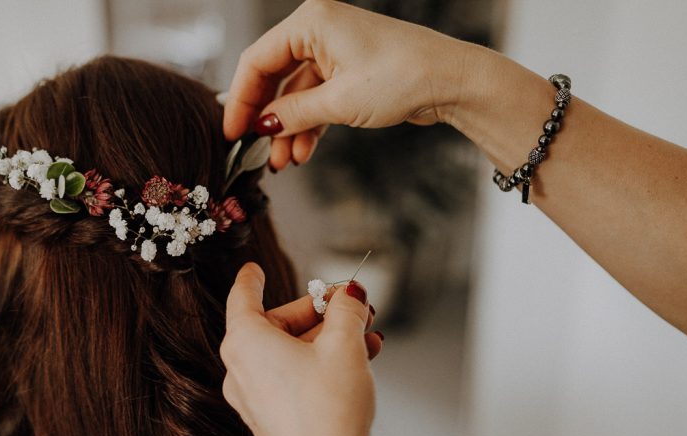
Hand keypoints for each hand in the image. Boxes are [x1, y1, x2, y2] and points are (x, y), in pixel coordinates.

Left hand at [221, 262, 381, 435]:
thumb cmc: (327, 412)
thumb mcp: (344, 345)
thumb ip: (346, 311)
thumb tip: (350, 295)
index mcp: (245, 341)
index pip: (243, 297)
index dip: (251, 278)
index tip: (254, 268)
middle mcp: (241, 369)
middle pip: (277, 324)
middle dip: (320, 313)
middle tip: (354, 305)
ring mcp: (255, 397)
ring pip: (291, 353)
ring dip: (330, 340)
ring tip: (369, 335)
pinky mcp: (273, 419)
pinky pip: (295, 378)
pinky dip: (322, 366)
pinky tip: (361, 362)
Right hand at [224, 0, 476, 169]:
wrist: (453, 83)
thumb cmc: (403, 78)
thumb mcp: (338, 102)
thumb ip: (292, 114)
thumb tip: (261, 126)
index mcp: (311, 22)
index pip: (258, 60)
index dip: (241, 99)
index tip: (233, 133)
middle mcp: (319, 30)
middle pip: (273, 77)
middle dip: (267, 120)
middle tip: (256, 152)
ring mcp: (334, 50)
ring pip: (295, 94)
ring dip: (288, 130)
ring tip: (284, 163)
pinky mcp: (349, 71)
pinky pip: (316, 99)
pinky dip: (308, 125)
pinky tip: (303, 152)